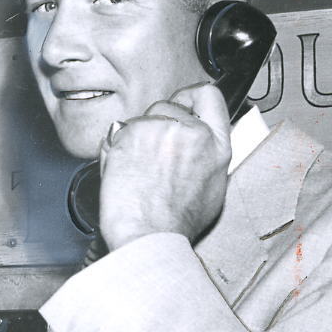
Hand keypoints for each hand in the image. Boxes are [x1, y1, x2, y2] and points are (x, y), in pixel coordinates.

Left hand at [97, 81, 231, 250]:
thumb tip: (196, 144)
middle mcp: (191, 131)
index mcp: (215, 144)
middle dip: (156, 125)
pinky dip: (116, 148)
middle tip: (151, 156)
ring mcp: (159, 130)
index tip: (183, 102)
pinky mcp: (130, 134)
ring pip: (140, 120)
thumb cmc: (175, 224)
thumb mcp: (212, 189)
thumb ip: (206, 156)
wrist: (148, 235)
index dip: (191, 96)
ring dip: (135, 139)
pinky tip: (124, 172)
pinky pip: (117, 132)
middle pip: (168, 106)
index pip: (208, 95)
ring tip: (138, 172)